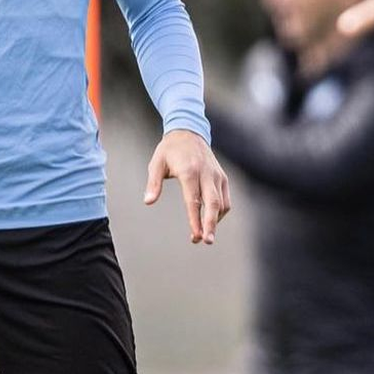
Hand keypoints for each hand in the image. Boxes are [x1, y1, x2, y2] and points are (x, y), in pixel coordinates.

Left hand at [143, 129, 230, 243]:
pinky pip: (225, 199)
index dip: (195, 220)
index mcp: (190, 171)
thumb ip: (153, 183)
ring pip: (222, 204)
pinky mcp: (222, 177)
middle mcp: (206, 174)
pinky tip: (209, 220)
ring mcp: (217, 175)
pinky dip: (219, 212)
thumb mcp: (156, 163)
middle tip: (207, 241)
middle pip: (213, 204)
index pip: (194, 200)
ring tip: (204, 235)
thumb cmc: (170, 150)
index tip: (196, 236)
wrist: (189, 131)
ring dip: (215, 221)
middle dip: (211, 224)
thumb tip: (148, 202)